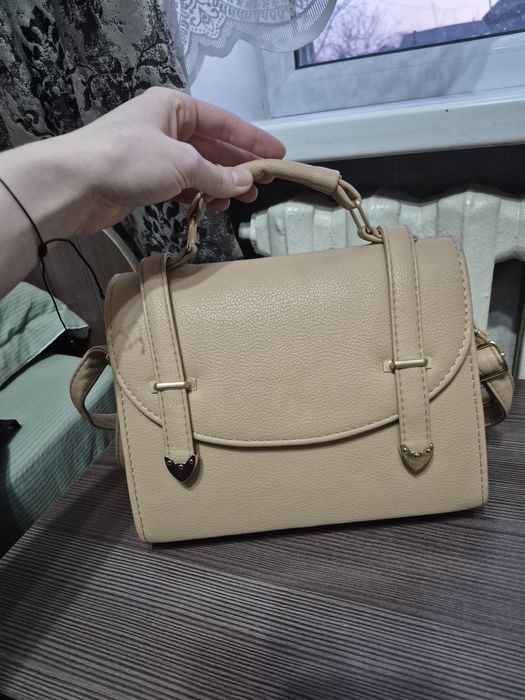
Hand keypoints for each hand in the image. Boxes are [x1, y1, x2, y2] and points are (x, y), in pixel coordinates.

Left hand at [66, 87, 285, 232]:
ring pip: (197, 168)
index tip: (278, 155)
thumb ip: (217, 174)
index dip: (252, 140)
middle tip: (264, 184)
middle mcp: (165, 126)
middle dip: (238, 165)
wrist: (74, 185)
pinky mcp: (145, 181)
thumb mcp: (181, 163)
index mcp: (174, 107)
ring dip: (220, 183)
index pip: (223, 122)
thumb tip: (247, 182)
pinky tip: (214, 206)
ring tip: (243, 200)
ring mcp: (154, 154)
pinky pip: (182, 186)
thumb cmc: (128, 160)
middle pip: (212, 145)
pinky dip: (199, 195)